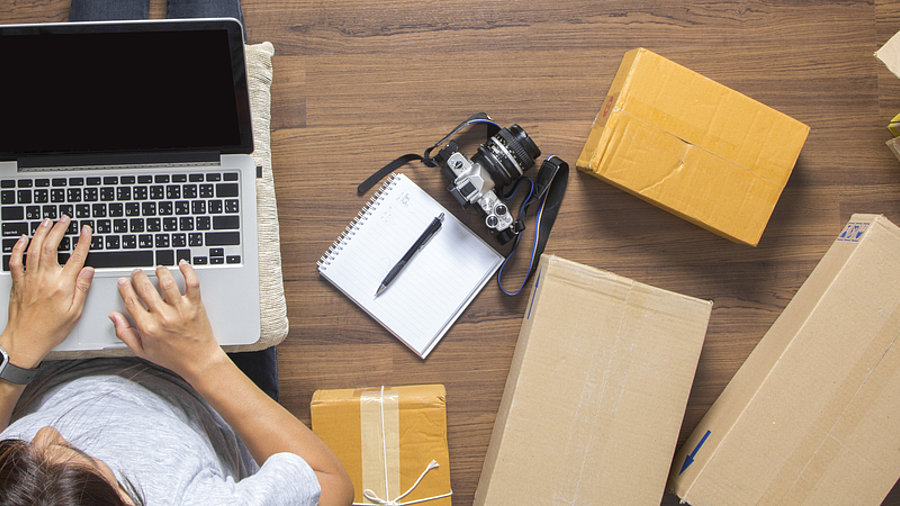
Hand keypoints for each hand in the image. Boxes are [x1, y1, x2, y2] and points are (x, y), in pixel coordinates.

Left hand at [1, 217, 93, 367]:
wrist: (24, 341)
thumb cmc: (49, 330)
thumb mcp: (74, 313)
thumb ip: (82, 289)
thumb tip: (88, 271)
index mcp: (62, 286)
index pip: (76, 257)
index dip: (82, 241)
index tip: (85, 231)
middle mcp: (44, 279)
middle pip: (51, 247)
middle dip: (59, 229)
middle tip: (64, 219)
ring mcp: (29, 279)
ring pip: (33, 249)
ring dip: (40, 233)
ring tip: (47, 222)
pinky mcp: (18, 283)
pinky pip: (16, 260)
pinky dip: (19, 247)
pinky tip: (23, 239)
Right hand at [109, 261, 223, 380]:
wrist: (198, 361)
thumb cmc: (172, 357)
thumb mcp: (142, 350)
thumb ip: (125, 333)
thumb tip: (113, 316)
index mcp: (147, 327)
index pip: (131, 300)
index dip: (124, 288)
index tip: (123, 282)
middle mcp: (163, 317)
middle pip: (145, 288)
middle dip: (138, 276)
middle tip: (137, 273)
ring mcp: (180, 310)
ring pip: (166, 282)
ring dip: (160, 271)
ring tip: (157, 269)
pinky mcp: (195, 306)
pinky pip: (192, 283)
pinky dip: (187, 271)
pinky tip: (182, 264)